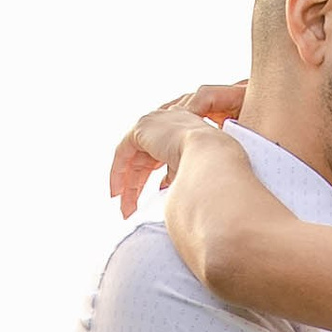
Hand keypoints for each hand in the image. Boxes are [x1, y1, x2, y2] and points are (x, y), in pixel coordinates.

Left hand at [110, 81, 247, 218]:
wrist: (214, 155)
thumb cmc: (214, 168)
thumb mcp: (194, 173)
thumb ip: (176, 176)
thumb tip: (163, 187)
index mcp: (184, 131)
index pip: (161, 154)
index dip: (153, 176)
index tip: (152, 195)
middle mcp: (168, 123)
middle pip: (144, 158)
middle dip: (137, 186)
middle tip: (133, 209)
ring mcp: (155, 122)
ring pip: (132, 157)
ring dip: (128, 185)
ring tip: (126, 209)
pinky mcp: (142, 127)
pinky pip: (123, 151)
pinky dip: (118, 172)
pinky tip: (117, 192)